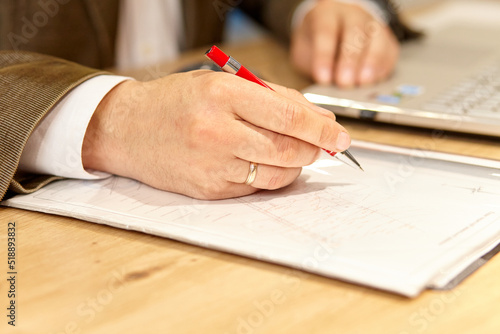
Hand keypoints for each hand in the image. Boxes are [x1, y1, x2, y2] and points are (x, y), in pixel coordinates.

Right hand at [82, 71, 350, 199]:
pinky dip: (269, 177)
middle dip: (315, 150)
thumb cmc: (175, 102)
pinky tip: (262, 164)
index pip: (289, 116)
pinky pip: (255, 188)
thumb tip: (319, 120)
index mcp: (222, 95)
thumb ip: (272, 98)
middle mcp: (217, 131)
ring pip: (277, 174)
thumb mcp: (221, 83)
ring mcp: (212, 165)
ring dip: (295, 165)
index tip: (341, 136)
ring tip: (291, 152)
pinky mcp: (208, 189)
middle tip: (323, 146)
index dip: (322, 128)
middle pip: (288, 149)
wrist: (126, 129)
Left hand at [291, 0, 399, 87]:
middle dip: (350, 60)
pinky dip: (384, 67)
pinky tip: (375, 81)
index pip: (326, 30)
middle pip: (355, 32)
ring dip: (371, 63)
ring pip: (377, 39)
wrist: (334, 29)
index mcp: (326, 14)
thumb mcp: (305, 51)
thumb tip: (326, 83)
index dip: (324, 56)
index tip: (323, 78)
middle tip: (345, 82)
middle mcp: (352, 15)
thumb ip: (313, 65)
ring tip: (363, 83)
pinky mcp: (386, 39)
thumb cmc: (317, 43)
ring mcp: (372, 24)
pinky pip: (390, 51)